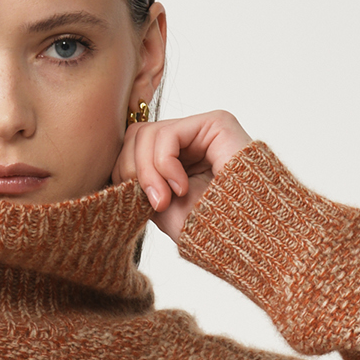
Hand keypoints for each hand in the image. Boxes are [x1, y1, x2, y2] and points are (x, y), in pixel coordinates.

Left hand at [114, 110, 253, 239]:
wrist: (247, 236)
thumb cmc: (210, 229)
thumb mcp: (160, 206)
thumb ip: (138, 181)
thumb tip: (112, 163)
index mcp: (176, 157)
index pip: (132, 147)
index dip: (124, 171)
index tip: (138, 204)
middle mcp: (188, 139)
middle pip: (135, 135)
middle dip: (133, 170)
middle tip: (153, 203)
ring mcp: (201, 129)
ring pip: (146, 133)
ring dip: (148, 172)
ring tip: (166, 200)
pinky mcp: (216, 122)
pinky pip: (168, 134)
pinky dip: (164, 165)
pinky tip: (181, 187)